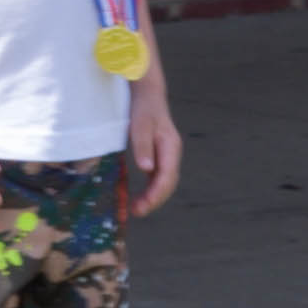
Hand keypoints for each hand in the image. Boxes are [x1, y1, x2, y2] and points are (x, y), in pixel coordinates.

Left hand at [124, 85, 183, 213]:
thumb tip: (146, 169)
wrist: (148, 94)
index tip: (143, 206)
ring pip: (163, 183)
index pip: (167, 177)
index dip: (156, 194)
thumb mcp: (140, 126)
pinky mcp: (160, 157)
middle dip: (154, 200)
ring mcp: (167, 156)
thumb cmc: (143, 109)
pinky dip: (150, 190)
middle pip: (168, 183)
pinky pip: (158, 178)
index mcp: (171, 147)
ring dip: (152, 198)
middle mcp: (172, 154)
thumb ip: (143, 146)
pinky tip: (138, 197)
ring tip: (135, 209)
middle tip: (136, 212)